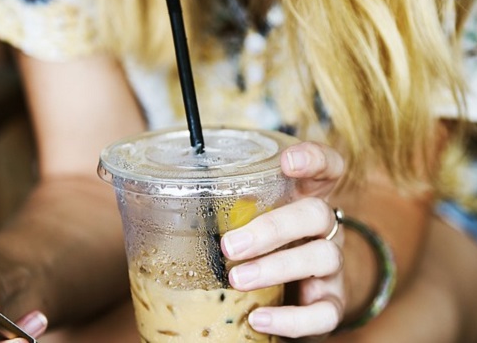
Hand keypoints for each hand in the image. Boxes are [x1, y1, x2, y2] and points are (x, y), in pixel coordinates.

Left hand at [221, 141, 345, 339]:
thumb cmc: (261, 248)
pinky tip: (259, 319)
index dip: (313, 159)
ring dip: (277, 267)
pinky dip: (292, 318)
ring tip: (237, 280)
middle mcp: (324, 229)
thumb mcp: (246, 222)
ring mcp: (332, 267)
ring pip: (323, 258)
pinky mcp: (332, 303)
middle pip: (316, 213)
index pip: (326, 167)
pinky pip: (324, 313)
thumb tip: (144, 208)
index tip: (287, 161)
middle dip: (273, 227)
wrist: (296, 297)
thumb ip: (220, 211)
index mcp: (305, 198)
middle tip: (230, 245)